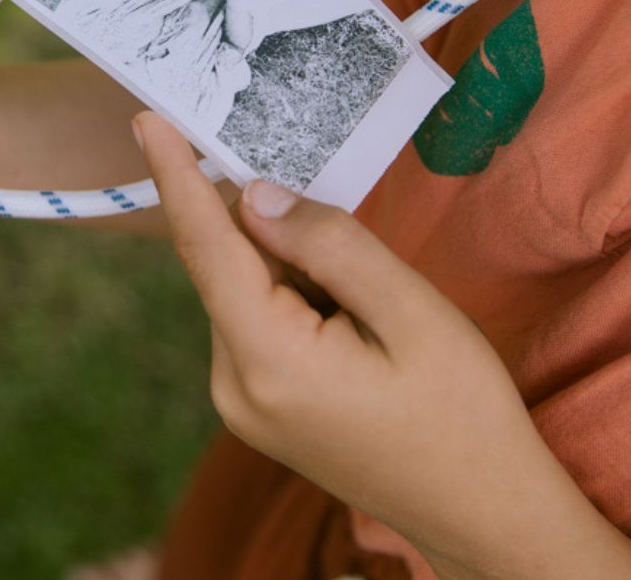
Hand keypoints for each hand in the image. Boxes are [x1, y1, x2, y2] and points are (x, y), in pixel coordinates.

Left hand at [132, 112, 630, 579]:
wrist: (483, 512)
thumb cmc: (462, 412)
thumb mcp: (412, 311)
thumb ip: (328, 245)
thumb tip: (255, 196)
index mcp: (269, 362)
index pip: (206, 248)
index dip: (176, 176)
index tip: (147, 118)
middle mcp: (233, 385)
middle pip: (227, 265)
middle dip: (262, 219)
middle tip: (321, 208)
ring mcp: (241, 401)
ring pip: (243, 288)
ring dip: (285, 261)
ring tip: (362, 295)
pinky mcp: (257, 404)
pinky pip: (256, 318)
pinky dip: (288, 290)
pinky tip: (346, 313)